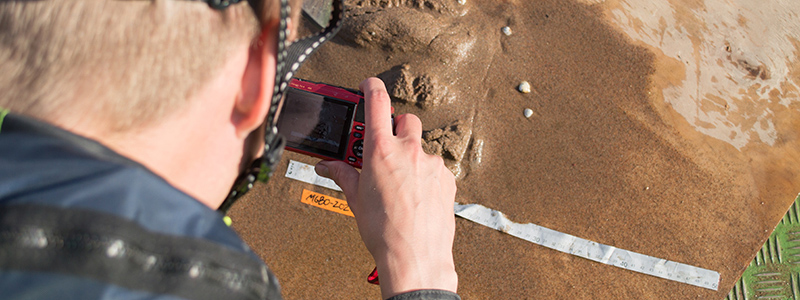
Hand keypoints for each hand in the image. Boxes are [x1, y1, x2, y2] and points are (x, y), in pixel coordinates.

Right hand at [315, 77, 457, 297]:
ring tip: (400, 183)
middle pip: (405, 121)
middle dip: (395, 130)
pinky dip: (425, 175)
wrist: (415, 256)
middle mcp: (409, 151)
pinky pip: (434, 167)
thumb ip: (344, 175)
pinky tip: (416, 195)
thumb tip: (330, 166)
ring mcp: (431, 164)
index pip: (377, 102)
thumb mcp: (355, 200)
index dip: (372, 88)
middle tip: (383, 149)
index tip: (369, 85)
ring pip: (421, 146)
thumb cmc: (385, 231)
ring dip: (411, 156)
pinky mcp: (446, 178)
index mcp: (381, 151)